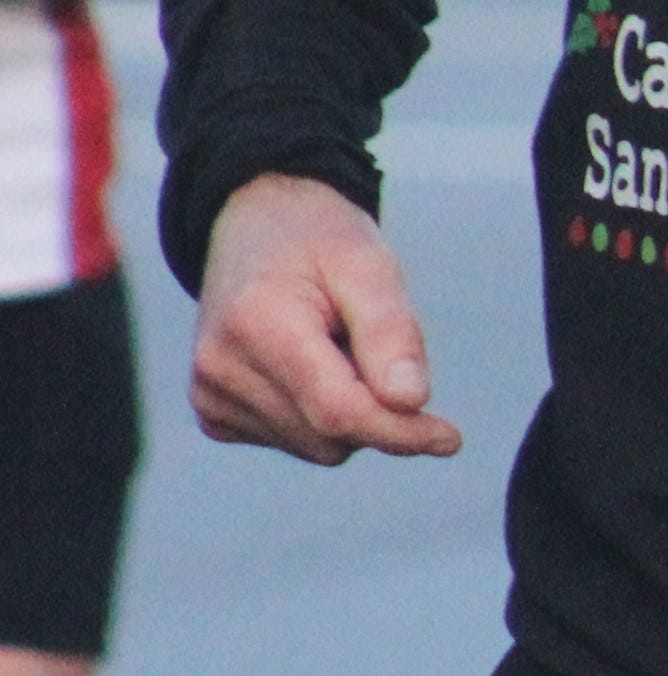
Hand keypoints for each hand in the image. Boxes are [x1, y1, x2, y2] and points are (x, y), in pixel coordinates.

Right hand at [190, 172, 462, 463]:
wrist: (255, 228)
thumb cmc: (318, 241)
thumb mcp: (368, 266)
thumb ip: (392, 333)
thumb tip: (410, 401)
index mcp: (257, 325)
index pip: (338, 411)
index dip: (400, 432)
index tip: (448, 439)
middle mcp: (220, 368)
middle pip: (331, 436)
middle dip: (376, 409)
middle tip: (370, 344)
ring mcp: (210, 395)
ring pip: (318, 447)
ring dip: (350, 410)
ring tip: (335, 346)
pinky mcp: (214, 412)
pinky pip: (296, 442)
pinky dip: (320, 417)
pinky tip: (312, 367)